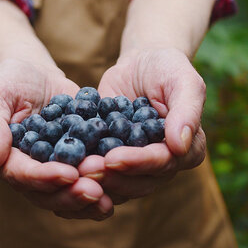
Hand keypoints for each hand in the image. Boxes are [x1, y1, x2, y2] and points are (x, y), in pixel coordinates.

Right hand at [0, 58, 114, 219]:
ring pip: (66, 196)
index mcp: (0, 160)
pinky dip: (102, 189)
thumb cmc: (10, 80)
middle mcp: (24, 173)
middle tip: (96, 192)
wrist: (36, 74)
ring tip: (109, 200)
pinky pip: (85, 183)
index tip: (69, 175)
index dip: (44, 178)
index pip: (21, 175)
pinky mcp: (72, 166)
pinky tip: (121, 189)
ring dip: (88, 201)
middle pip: (46, 194)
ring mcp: (49, 172)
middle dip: (71, 196)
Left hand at [78, 48, 206, 203]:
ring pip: (117, 184)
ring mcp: (136, 167)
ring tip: (72, 171)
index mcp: (187, 150)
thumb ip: (187, 111)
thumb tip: (179, 146)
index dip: (138, 163)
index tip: (114, 158)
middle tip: (84, 169)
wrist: (140, 63)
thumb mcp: (182, 80)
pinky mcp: (112, 161)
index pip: (163, 163)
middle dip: (111, 177)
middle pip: (139, 181)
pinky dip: (81, 177)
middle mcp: (164, 165)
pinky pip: (99, 175)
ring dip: (94, 181)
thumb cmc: (166, 68)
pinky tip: (61, 175)